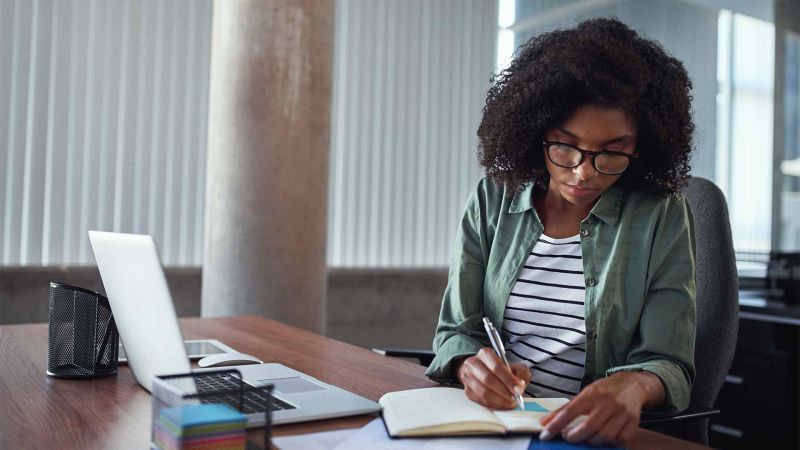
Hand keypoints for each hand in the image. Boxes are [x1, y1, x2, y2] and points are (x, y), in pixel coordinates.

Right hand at [455, 347, 530, 409]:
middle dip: (504, 391)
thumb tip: (520, 385)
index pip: (496, 366)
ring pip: (483, 392)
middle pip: (488, 379)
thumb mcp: (514, 366)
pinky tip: (502, 404)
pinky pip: (480, 400)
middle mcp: (473, 363)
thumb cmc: (500, 370)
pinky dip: (493, 404)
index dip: (508, 379)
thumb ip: (521, 373)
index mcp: (485, 354)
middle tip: (515, 398)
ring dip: (499, 400)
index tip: (519, 389)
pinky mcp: (467, 391)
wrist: (483, 371)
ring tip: (510, 402)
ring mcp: (468, 377)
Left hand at [539, 372, 662, 446]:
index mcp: (592, 394)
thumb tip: (544, 423)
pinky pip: (620, 440)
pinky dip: (609, 443)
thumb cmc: (604, 391)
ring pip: (604, 436)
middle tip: (568, 437)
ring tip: (586, 438)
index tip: (545, 435)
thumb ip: (565, 409)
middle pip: (588, 426)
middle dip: (574, 436)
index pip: (570, 411)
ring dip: (591, 441)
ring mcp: (622, 413)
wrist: (633, 385)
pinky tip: (603, 438)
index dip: (556, 425)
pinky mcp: (633, 422)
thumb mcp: (584, 394)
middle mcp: (607, 403)